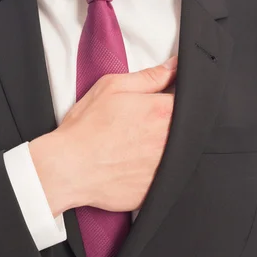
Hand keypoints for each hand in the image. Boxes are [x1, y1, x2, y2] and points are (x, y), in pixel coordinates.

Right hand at [30, 56, 177, 216]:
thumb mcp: (112, 87)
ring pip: (177, 153)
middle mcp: (169, 141)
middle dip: (168, 124)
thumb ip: (149, 76)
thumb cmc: (86, 129)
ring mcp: (165, 168)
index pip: (188, 100)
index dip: (174, 101)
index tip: (159, 104)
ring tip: (135, 146)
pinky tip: (132, 165)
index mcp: (162, 111)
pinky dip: (152, 170)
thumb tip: (174, 66)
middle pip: (186, 128)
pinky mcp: (157, 189)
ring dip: (162, 148)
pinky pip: (164, 176)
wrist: (68, 168)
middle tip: (140, 126)